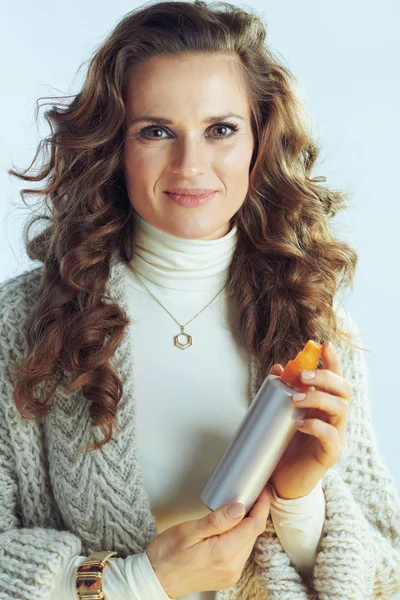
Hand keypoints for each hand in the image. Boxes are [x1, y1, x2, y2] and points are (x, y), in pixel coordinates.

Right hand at [146, 485, 272, 597]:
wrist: (156, 579)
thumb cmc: (167, 553)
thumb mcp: (188, 530)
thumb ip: (217, 520)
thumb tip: (239, 508)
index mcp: (223, 552)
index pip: (253, 526)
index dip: (261, 506)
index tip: (263, 491)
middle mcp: (232, 566)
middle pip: (253, 534)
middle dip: (257, 512)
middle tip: (254, 493)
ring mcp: (231, 573)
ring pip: (249, 543)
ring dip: (249, 525)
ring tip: (245, 506)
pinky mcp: (227, 576)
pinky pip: (242, 553)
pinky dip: (242, 537)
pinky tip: (234, 527)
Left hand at [268, 341, 352, 499]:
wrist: (282, 479)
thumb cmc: (284, 443)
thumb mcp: (280, 413)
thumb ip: (279, 391)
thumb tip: (277, 368)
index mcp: (324, 404)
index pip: (335, 378)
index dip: (333, 361)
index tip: (324, 345)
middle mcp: (334, 417)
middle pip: (344, 390)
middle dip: (326, 377)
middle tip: (303, 376)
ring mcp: (336, 435)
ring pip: (341, 408)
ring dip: (318, 398)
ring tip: (295, 399)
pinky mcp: (330, 453)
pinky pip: (330, 435)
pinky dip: (315, 425)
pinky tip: (299, 423)